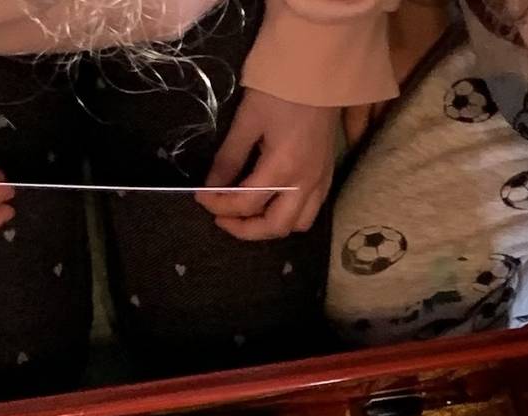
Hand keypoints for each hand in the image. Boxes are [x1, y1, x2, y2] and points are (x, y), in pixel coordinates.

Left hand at [200, 89, 341, 239]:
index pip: (245, 203)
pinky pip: (311, 211)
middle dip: (244, 229)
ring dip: (269, 226)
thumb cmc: (280, 91)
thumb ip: (228, 158)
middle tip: (221, 217)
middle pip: (274, 226)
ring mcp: (320, 182)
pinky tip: (272, 202)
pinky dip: (289, 215)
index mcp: (282, 168)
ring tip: (247, 213)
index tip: (200, 198)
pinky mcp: (326, 176)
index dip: (218, 205)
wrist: (319, 74)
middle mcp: (305, 183)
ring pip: (297, 224)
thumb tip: (210, 186)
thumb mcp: (247, 120)